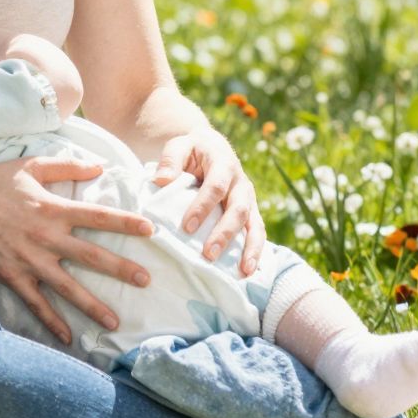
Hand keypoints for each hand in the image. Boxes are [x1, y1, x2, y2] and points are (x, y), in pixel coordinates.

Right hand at [0, 157, 157, 344]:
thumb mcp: (28, 166)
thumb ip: (66, 165)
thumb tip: (99, 165)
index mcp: (51, 208)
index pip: (96, 216)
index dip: (125, 222)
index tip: (150, 230)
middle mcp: (45, 237)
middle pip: (90, 256)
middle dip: (121, 269)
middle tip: (145, 280)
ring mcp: (29, 260)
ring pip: (67, 287)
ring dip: (93, 305)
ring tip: (115, 322)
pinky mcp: (12, 276)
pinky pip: (36, 304)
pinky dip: (52, 322)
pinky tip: (68, 338)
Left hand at [150, 128, 266, 274]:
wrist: (211, 146)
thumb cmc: (191, 150)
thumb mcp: (179, 146)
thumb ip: (171, 160)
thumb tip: (161, 180)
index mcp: (223, 163)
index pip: (215, 187)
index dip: (202, 207)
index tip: (187, 227)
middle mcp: (241, 182)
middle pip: (238, 209)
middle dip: (224, 233)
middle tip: (208, 255)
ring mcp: (249, 199)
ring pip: (254, 224)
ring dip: (250, 249)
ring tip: (243, 272)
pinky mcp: (251, 212)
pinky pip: (257, 233)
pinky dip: (256, 252)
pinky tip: (248, 272)